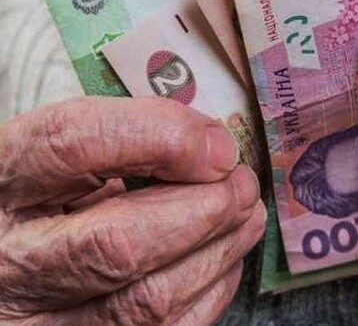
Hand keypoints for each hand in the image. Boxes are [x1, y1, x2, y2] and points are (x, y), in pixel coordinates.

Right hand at [0, 97, 265, 324]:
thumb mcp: (61, 158)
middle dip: (206, 210)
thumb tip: (217, 150)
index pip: (72, 144)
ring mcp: (38, 325)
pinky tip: (221, 257)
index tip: (218, 147)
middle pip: (119, 243)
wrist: (9, 267)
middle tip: (243, 186)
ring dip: (220, 251)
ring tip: (246, 214)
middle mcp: (8, 262)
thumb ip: (123, 141)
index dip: (160, 137)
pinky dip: (210, 291)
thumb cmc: (43, 200)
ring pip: (149, 300)